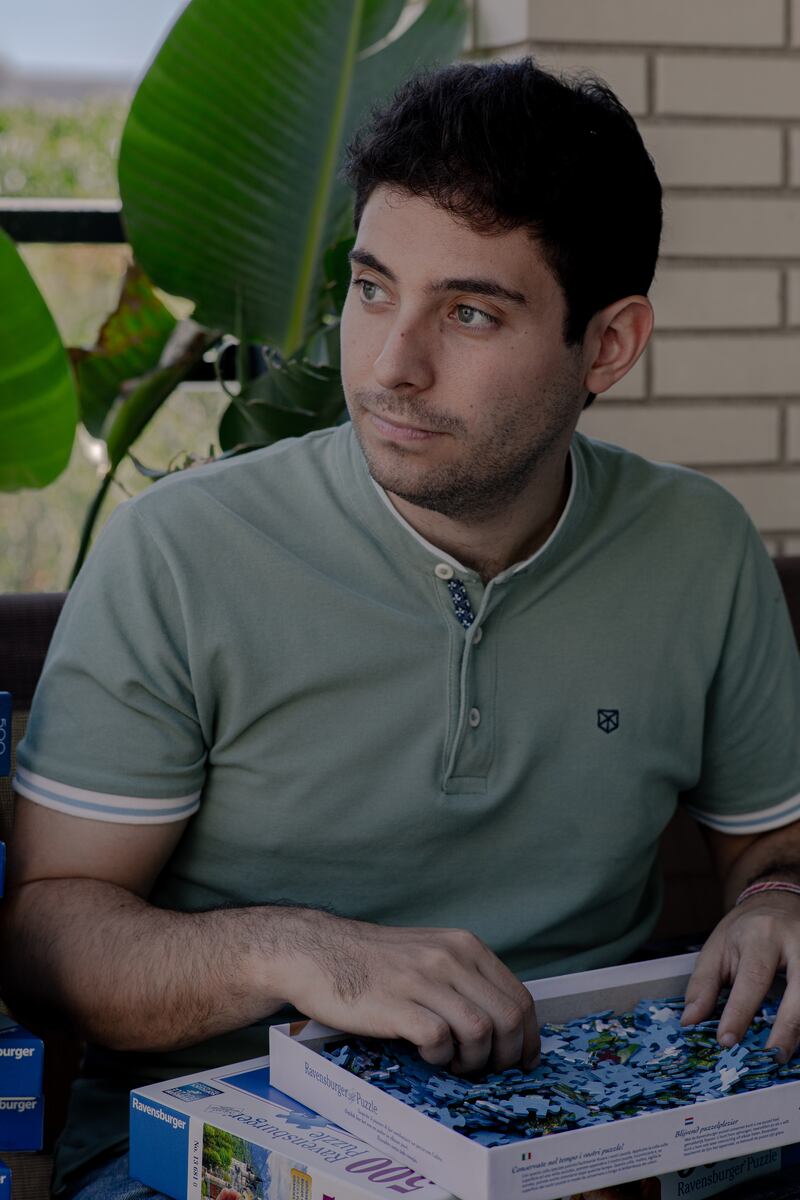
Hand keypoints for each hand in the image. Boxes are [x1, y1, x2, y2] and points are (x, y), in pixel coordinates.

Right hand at [270, 910, 538, 1073]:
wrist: (317, 952)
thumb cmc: (373, 961)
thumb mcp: (429, 953)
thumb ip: (463, 977)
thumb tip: (501, 1022)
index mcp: (464, 946)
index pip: (520, 997)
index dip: (528, 1037)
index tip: (523, 1059)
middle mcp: (450, 958)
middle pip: (510, 1018)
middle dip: (507, 1056)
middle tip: (487, 1070)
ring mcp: (424, 980)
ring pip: (482, 1031)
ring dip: (474, 1061)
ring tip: (452, 1063)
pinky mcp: (398, 1005)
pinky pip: (441, 1040)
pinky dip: (441, 1058)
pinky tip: (426, 1055)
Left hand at [681, 892, 799, 1060]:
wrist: (777, 901)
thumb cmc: (744, 930)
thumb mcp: (716, 948)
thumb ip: (703, 985)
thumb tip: (690, 1021)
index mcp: (760, 936)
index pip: (751, 979)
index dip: (739, 1013)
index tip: (726, 1040)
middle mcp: (793, 942)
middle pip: (798, 989)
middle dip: (787, 1027)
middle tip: (771, 1056)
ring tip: (783, 1054)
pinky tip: (796, 1035)